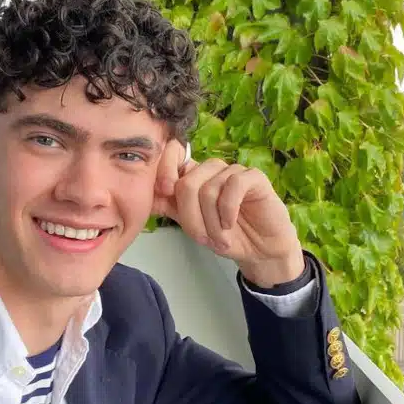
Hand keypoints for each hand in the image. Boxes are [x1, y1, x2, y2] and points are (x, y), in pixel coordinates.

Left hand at [152, 140, 304, 287]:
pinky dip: (228, 210)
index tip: (164, 192)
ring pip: (208, 189)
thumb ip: (170, 207)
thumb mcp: (191, 223)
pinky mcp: (254, 177)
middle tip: (202, 238)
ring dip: (211, 222)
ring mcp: (233, 171)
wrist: (259, 250)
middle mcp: (212, 170)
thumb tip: (145, 195)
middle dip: (191, 217)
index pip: (173, 153)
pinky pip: (233, 185)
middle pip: (187, 182)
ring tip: (220, 238)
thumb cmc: (225, 236)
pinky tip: (230, 223)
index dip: (164, 168)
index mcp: (194, 176)